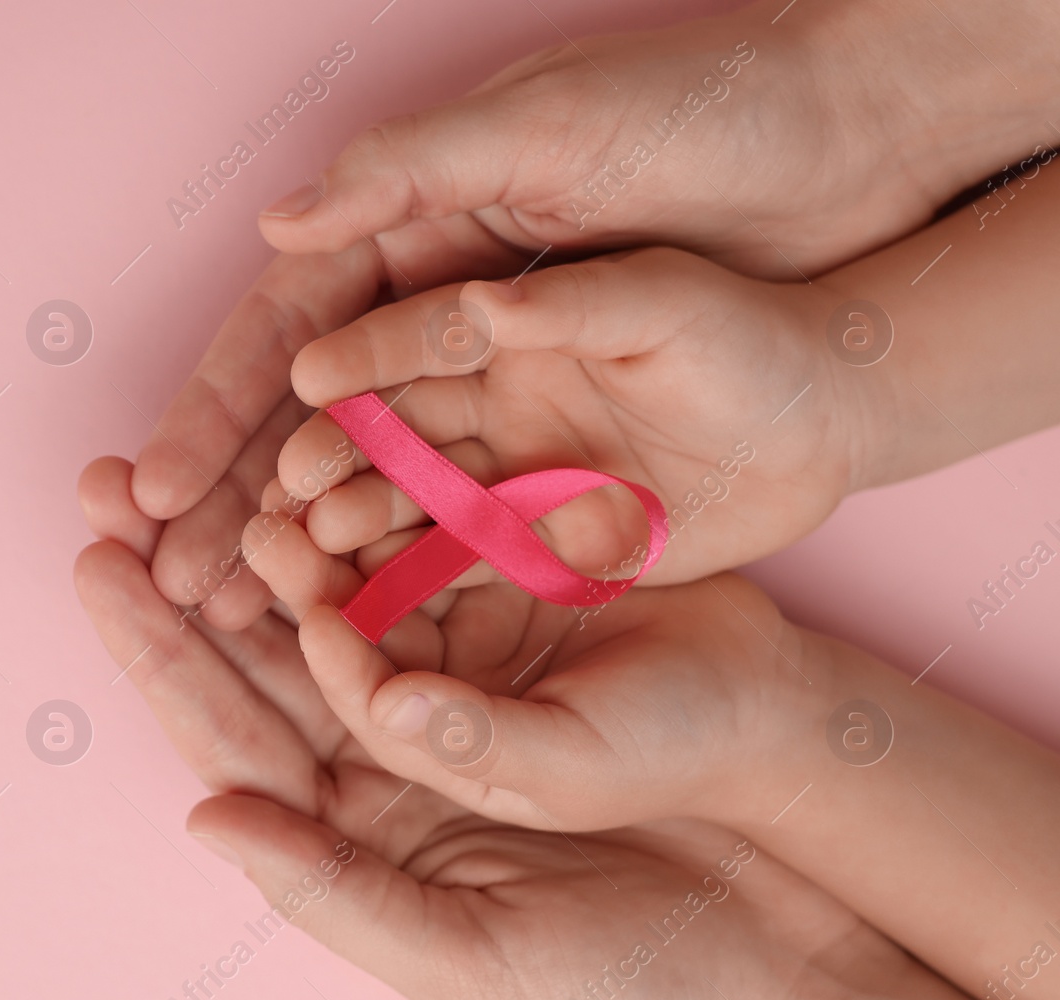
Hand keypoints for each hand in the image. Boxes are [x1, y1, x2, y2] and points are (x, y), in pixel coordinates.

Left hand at [75, 458, 1056, 999]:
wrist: (794, 947)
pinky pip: (446, 554)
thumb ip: (332, 888)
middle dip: (191, 562)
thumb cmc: (631, 992)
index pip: (229, 733)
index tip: (96, 562)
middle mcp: (390, 750)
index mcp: (355, 833)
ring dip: (288, 514)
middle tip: (113, 480)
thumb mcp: (470, 958)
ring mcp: (460, 681)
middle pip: (263, 643)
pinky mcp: (532, 633)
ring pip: (349, 581)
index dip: (158, 650)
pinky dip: (398, 499)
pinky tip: (349, 442)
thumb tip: (205, 818)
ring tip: (223, 446)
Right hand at [131, 0, 1059, 636]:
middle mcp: (438, 327)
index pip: (285, 337)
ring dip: (304, 552)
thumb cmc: (689, 121)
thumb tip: (278, 223)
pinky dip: (405, 571)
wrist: (846, 180)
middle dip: (235, 504)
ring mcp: (496, 399)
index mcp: (413, 241)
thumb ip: (409, 175)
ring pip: (375, 488)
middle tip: (173, 579)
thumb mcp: (546, 129)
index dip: (214, 414)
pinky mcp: (562, 452)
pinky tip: (352, 619)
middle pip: (310, 429)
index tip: (152, 491)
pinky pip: (466, 522)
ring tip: (239, 615)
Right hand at [274, 248, 856, 594]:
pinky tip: (366, 596)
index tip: (306, 381)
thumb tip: (476, 306)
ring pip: (410, 495)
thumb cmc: (750, 335)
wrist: (825, 422)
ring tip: (306, 546)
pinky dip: (414, 574)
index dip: (353, 355)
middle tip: (280, 489)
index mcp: (506, 320)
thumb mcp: (668, 298)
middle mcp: (490, 393)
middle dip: (326, 455)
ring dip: (355, 519)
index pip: (406, 335)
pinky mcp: (539, 534)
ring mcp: (510, 467)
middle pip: (385, 423)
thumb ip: (573, 302)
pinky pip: (463, 556)